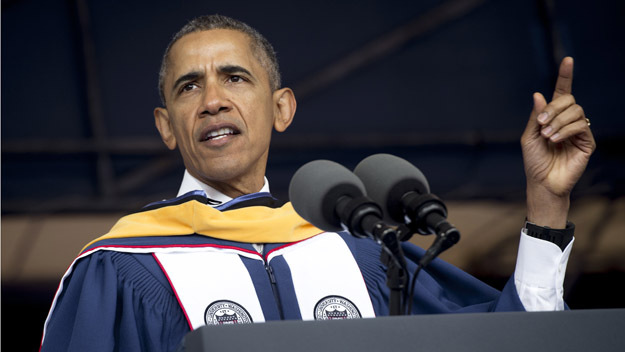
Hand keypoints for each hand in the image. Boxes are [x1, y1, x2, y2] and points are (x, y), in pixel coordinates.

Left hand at [520, 57, 595, 227]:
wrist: (542, 182)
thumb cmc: (534, 162)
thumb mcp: (529, 136)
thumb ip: (536, 116)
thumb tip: (539, 94)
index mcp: (553, 117)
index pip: (562, 93)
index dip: (566, 76)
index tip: (568, 60)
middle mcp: (568, 121)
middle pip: (569, 100)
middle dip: (553, 109)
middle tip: (541, 124)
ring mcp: (579, 131)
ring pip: (576, 111)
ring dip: (558, 122)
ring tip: (547, 136)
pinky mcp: (587, 142)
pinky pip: (581, 125)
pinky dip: (566, 130)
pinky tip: (555, 140)